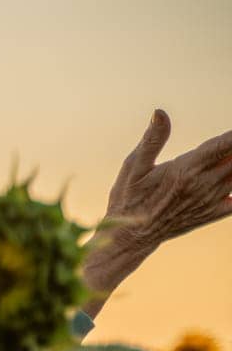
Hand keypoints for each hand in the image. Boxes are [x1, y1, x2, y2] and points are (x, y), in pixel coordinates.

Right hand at [79, 110, 231, 317]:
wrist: (129, 238)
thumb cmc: (128, 199)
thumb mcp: (133, 167)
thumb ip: (151, 140)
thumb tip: (160, 113)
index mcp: (186, 170)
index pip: (221, 146)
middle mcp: (203, 185)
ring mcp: (210, 200)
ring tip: (231, 158)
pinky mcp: (212, 213)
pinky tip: (230, 181)